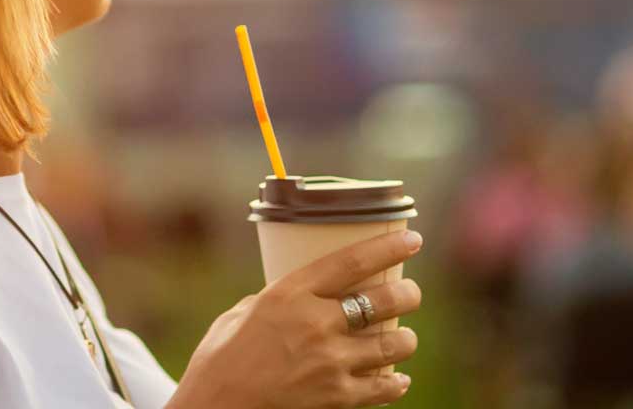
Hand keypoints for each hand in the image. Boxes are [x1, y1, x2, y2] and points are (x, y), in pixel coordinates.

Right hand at [168, 230, 422, 408]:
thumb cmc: (220, 359)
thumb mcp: (243, 313)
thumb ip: (277, 301)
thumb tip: (301, 298)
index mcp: (290, 293)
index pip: (352, 261)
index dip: (389, 248)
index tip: (412, 239)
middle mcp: (316, 323)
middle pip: (384, 301)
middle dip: (408, 295)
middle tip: (411, 294)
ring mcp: (330, 362)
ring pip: (393, 345)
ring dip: (405, 341)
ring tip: (404, 339)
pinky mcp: (336, 397)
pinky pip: (383, 388)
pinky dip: (395, 383)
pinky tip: (398, 379)